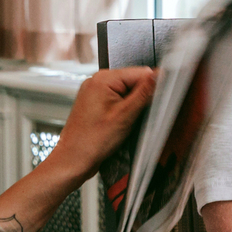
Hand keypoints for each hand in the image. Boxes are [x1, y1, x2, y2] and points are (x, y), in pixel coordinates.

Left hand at [40, 66, 157, 183]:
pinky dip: (123, 111)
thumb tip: (157, 75)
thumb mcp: (125, 115)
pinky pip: (117, 100)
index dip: (152, 87)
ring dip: (131, 106)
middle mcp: (96, 81)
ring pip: (126, 92)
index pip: (140, 72)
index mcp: (103, 79)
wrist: (74, 159)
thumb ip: (144, 93)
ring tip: (123, 122)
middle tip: (135, 117)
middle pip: (133, 81)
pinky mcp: (95, 102)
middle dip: (140, 98)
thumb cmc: (91, 141)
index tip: (156, 101)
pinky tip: (118, 123)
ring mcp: (94, 91)